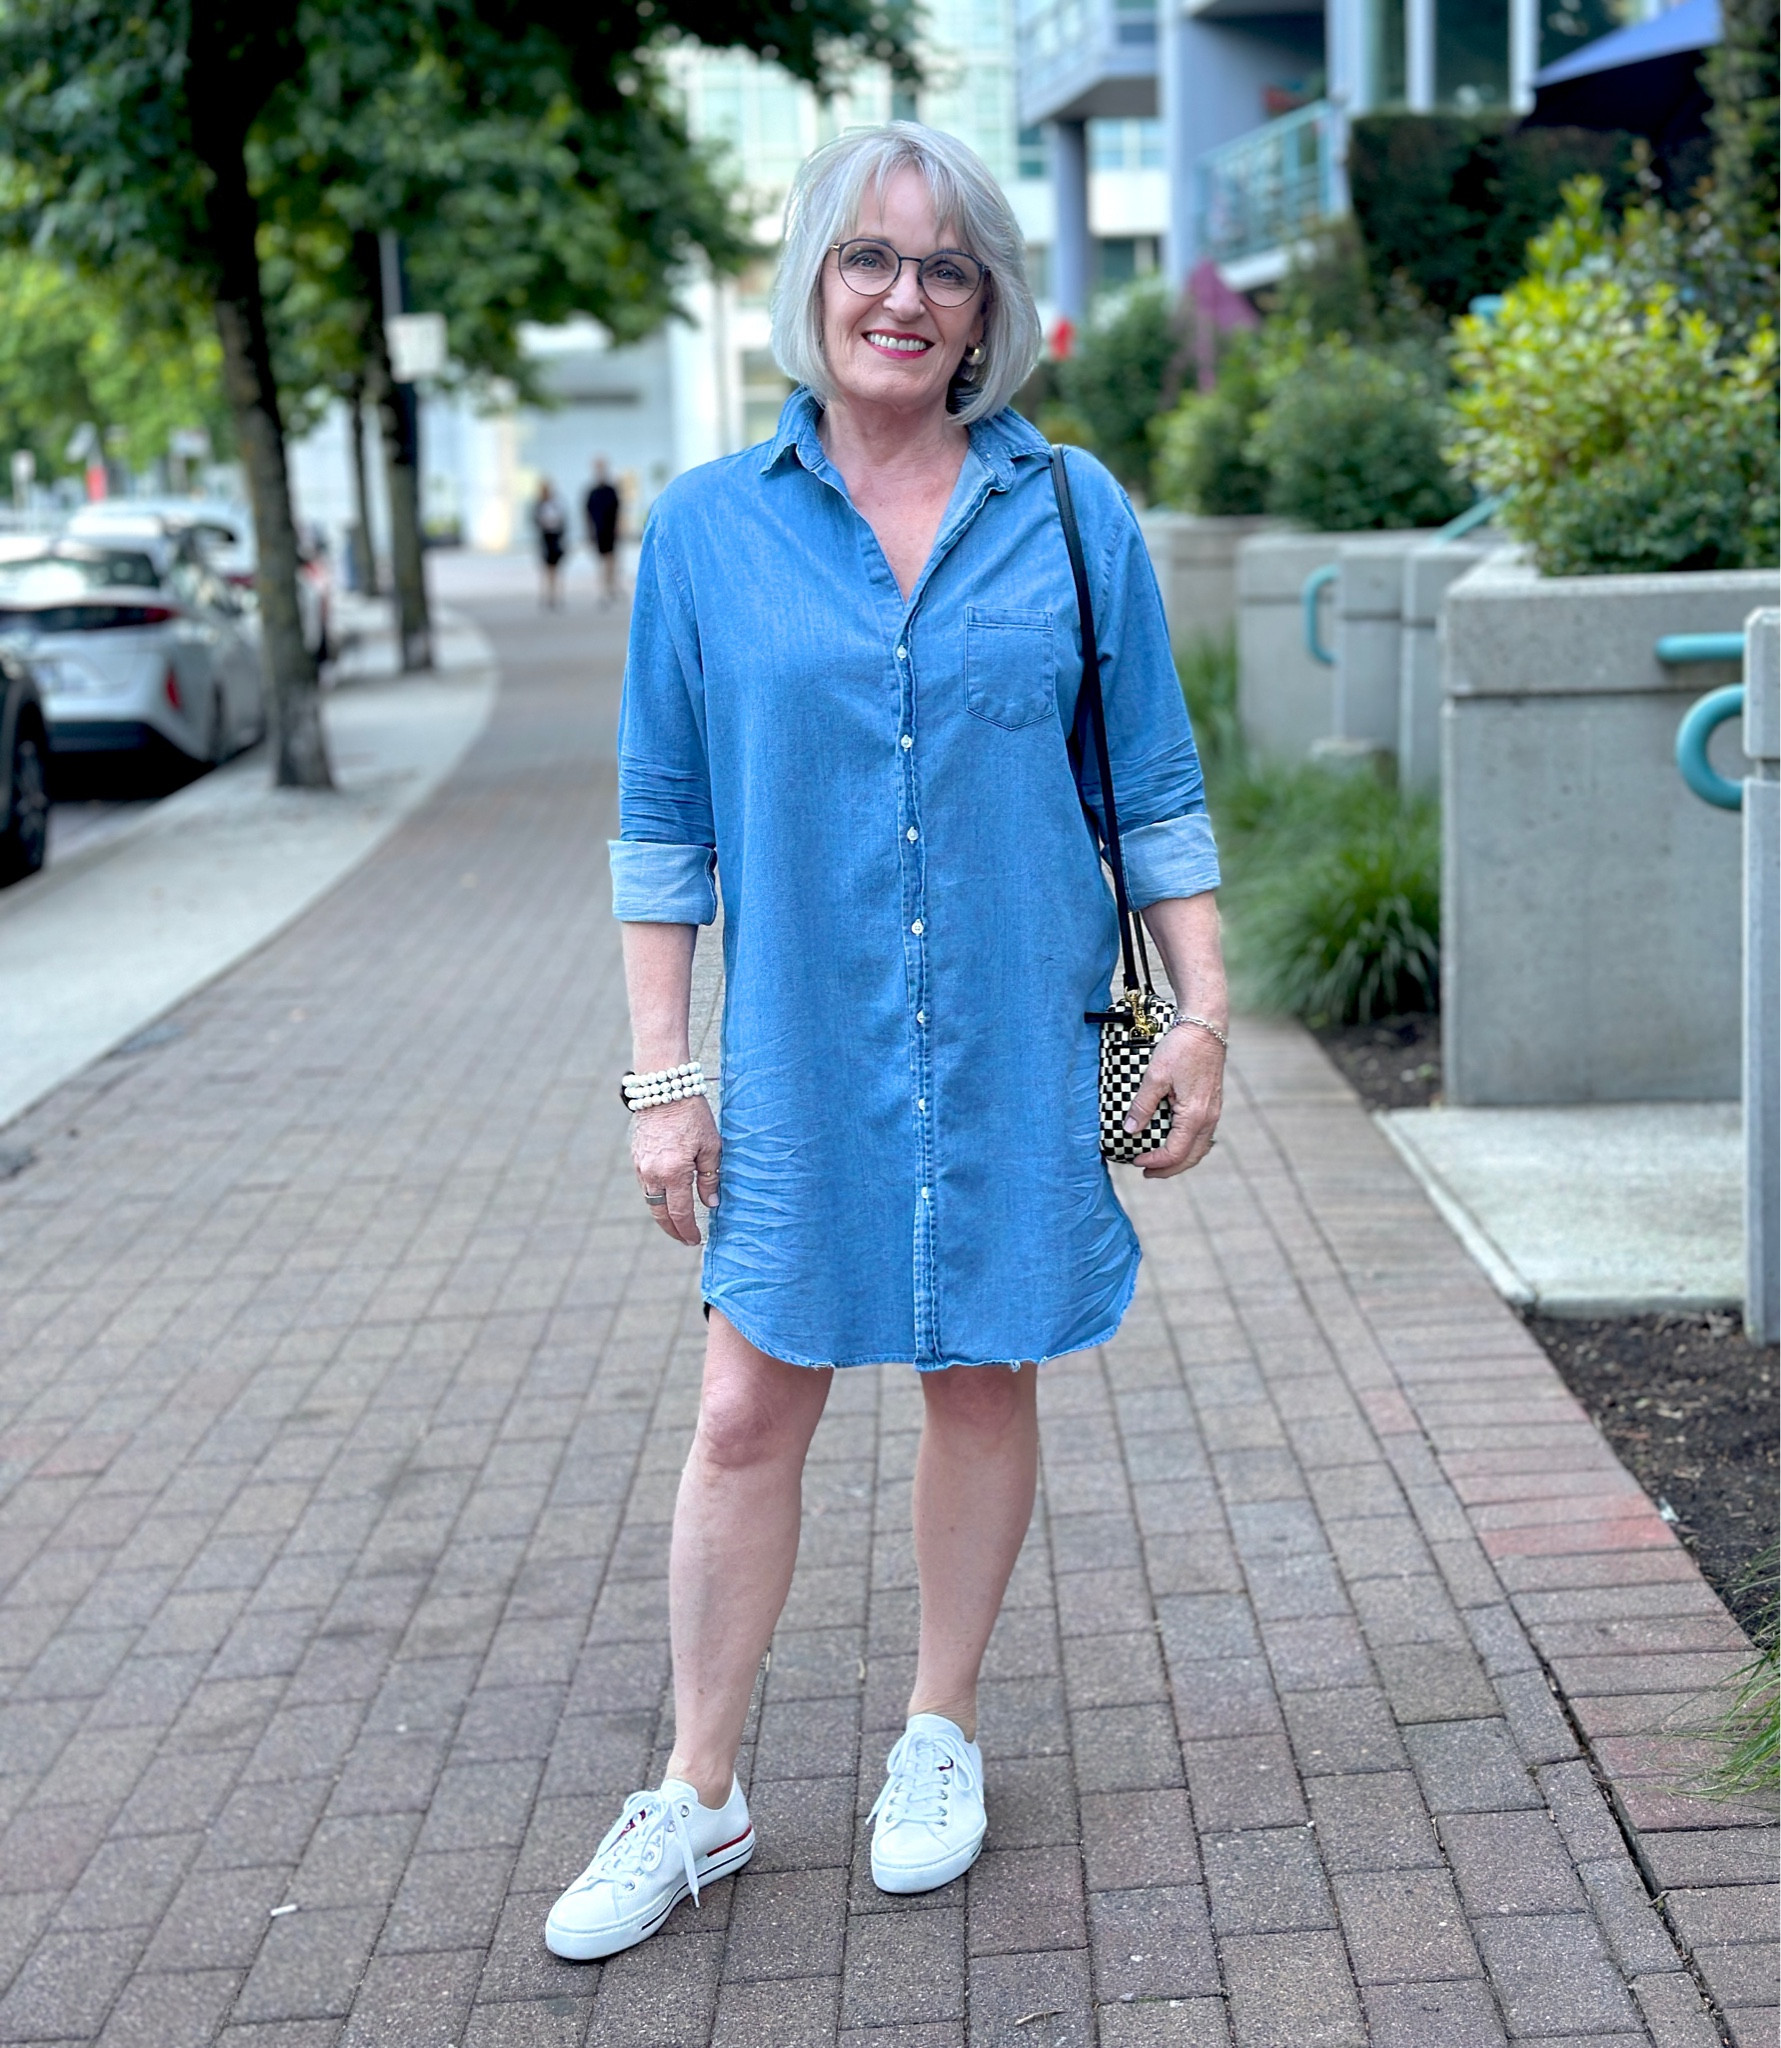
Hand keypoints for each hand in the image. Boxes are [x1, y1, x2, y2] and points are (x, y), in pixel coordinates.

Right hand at [632, 1094, 721, 1244]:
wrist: (664, 1089)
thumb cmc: (692, 1115)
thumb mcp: (711, 1146)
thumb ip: (710, 1178)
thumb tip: (710, 1204)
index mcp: (674, 1173)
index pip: (680, 1213)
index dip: (688, 1231)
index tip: (695, 1240)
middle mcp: (653, 1174)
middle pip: (661, 1214)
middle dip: (673, 1230)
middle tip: (685, 1239)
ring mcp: (641, 1167)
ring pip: (650, 1201)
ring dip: (663, 1215)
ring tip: (677, 1223)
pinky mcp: (636, 1158)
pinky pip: (645, 1186)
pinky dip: (656, 1196)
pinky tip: (667, 1198)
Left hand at [1125, 1021, 1223, 1178]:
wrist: (1205, 1028)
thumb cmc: (1180, 1048)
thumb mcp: (1155, 1076)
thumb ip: (1142, 1105)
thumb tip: (1130, 1130)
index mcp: (1195, 1115)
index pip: (1175, 1152)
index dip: (1154, 1161)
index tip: (1136, 1160)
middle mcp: (1209, 1118)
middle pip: (1191, 1156)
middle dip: (1168, 1169)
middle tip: (1146, 1172)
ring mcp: (1214, 1112)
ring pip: (1200, 1148)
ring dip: (1180, 1159)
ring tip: (1159, 1162)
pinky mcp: (1213, 1105)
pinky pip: (1203, 1136)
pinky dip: (1189, 1146)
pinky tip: (1176, 1141)